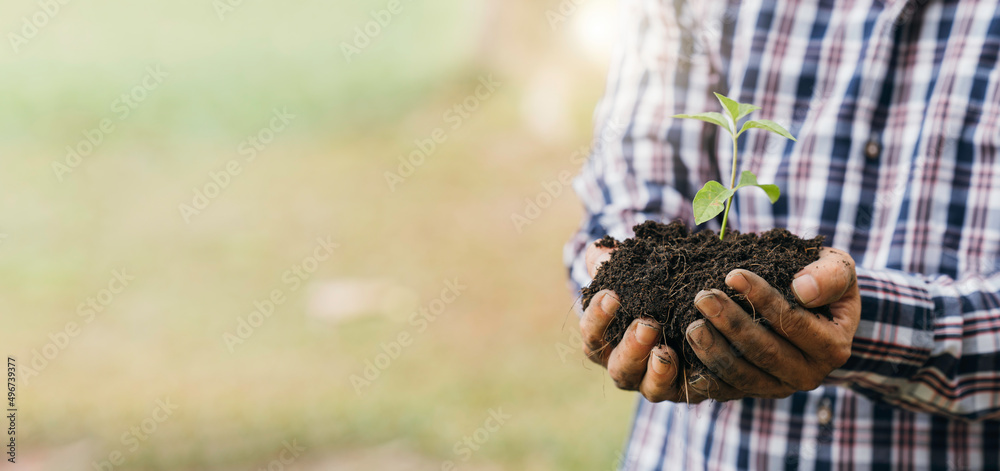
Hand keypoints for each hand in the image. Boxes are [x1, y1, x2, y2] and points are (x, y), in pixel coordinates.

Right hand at [581, 243, 746, 402]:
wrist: (690, 312)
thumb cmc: (648, 293)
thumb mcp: (633, 276)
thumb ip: (614, 264)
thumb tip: (600, 251)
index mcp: (606, 343)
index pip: (592, 335)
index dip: (598, 318)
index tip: (612, 295)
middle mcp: (627, 368)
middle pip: (619, 368)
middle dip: (632, 347)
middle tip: (648, 324)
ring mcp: (656, 384)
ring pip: (651, 389)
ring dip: (659, 371)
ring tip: (667, 351)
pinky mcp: (688, 390)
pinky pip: (689, 392)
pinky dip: (695, 379)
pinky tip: (701, 363)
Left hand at [687, 247, 859, 397]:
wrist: (812, 309)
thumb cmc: (821, 282)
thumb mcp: (838, 269)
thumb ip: (830, 275)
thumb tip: (803, 289)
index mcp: (832, 348)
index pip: (793, 323)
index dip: (763, 299)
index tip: (733, 274)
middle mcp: (807, 375)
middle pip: (765, 353)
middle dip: (732, 324)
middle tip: (703, 297)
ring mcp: (777, 387)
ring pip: (741, 376)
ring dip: (713, 351)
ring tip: (691, 325)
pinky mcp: (750, 391)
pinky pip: (723, 389)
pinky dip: (701, 375)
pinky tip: (680, 355)